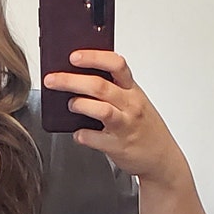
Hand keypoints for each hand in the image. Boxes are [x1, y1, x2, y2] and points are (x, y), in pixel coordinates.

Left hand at [43, 50, 187, 185]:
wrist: (161, 157)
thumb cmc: (142, 126)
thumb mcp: (132, 100)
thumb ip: (111, 88)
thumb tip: (76, 76)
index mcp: (132, 89)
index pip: (116, 65)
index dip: (94, 58)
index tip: (74, 56)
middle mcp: (130, 105)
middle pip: (99, 86)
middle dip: (71, 81)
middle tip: (52, 80)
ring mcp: (125, 126)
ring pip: (101, 110)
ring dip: (80, 105)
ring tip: (70, 105)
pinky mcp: (118, 146)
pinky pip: (94, 138)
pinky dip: (81, 135)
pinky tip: (78, 133)